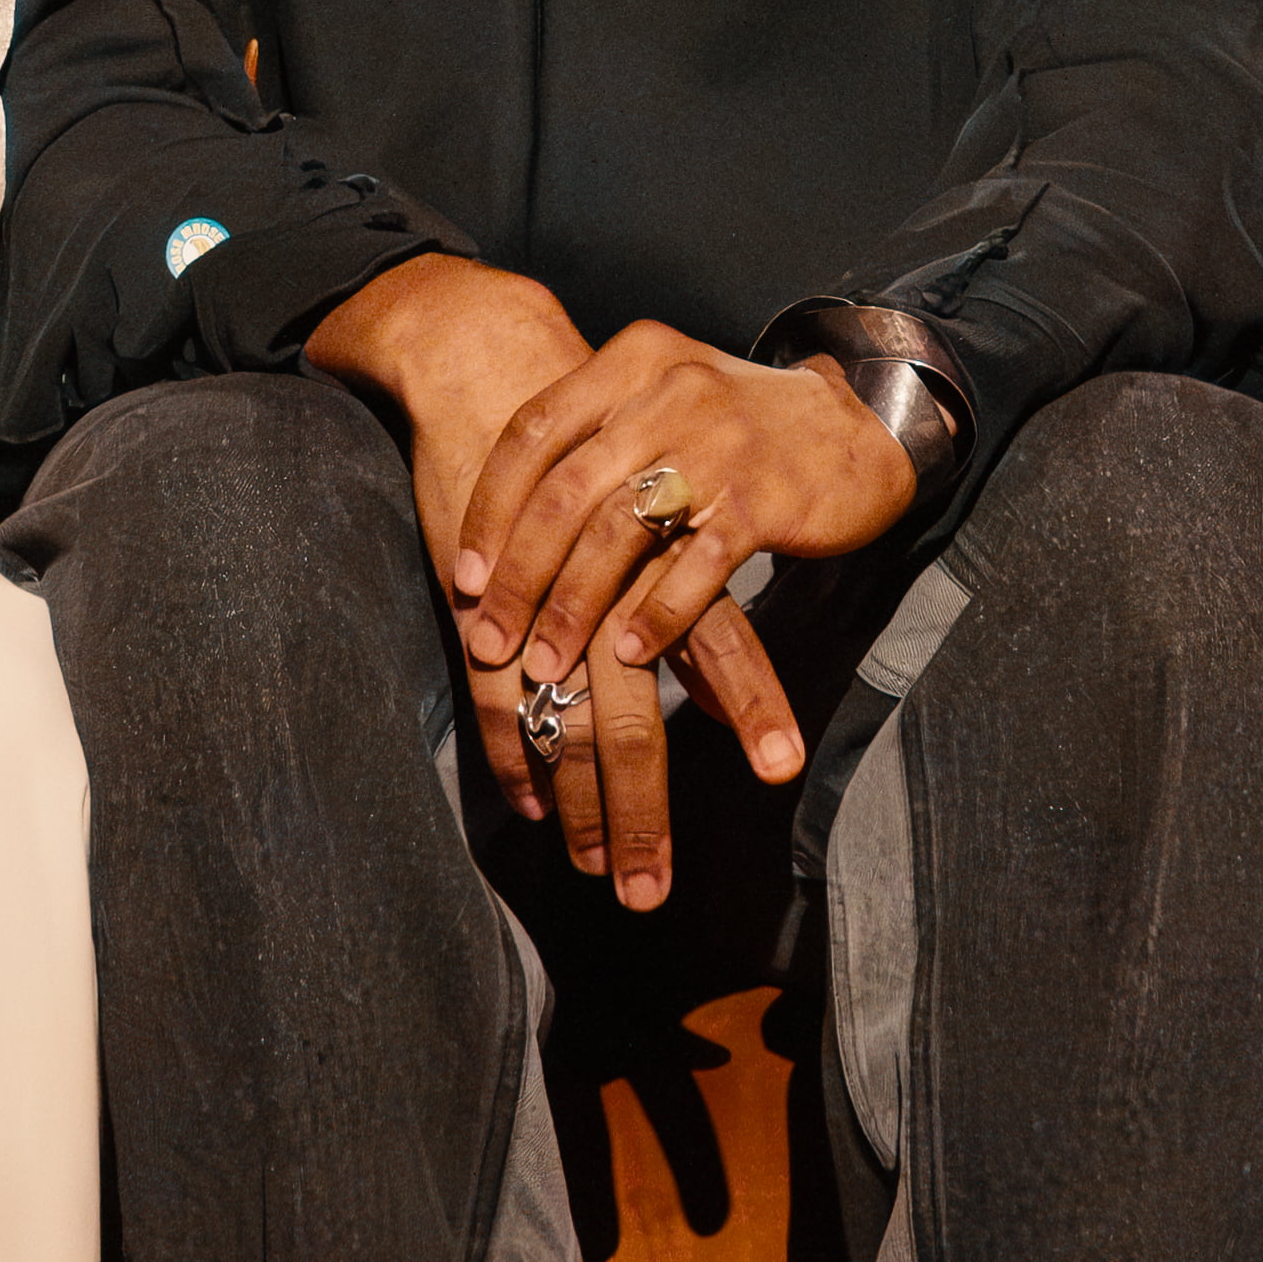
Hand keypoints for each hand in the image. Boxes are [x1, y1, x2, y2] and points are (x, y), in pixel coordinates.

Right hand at [307, 257, 852, 912]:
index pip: (718, 647)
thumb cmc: (586, 449)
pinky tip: (535, 813)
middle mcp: (604, 589)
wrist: (490, 375)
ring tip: (606, 870)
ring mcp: (536, 608)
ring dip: (586, 807)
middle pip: (633, 718)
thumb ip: (690, 585)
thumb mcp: (653, 504)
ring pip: (567, 726)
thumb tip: (722, 669)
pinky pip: (499, 706)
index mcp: (661, 553)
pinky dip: (517, 763)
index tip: (779, 772)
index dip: (750, 711)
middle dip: (645, 809)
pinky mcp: (483, 611)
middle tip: (657, 885)